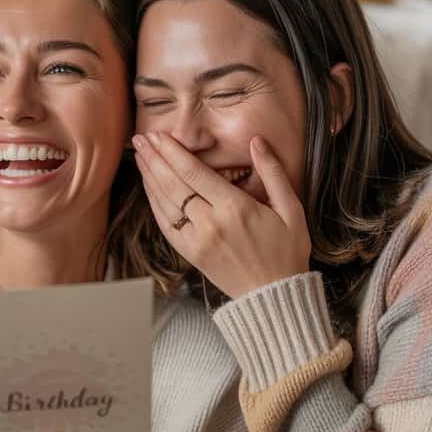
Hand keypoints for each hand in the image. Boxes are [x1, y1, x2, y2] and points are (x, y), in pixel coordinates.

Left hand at [133, 131, 311, 297]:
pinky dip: (154, 204)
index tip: (159, 135)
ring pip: (165, 204)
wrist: (273, 296)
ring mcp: (197, 241)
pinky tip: (150, 188)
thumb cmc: (286, 253)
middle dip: (154, 158)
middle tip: (141, 138)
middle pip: (173, 185)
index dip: (173, 152)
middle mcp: (210, 224)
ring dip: (149, 178)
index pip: (194, 173)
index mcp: (234, 208)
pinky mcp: (190, 254)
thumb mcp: (291, 210)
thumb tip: (257, 141)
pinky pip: (165, 225)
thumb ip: (273, 173)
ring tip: (140, 157)